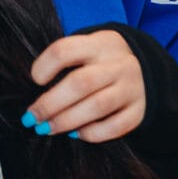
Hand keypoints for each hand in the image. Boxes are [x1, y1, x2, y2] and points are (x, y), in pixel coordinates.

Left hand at [22, 30, 147, 142]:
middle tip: (31, 118)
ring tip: (46, 128)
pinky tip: (76, 133)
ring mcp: (132, 87)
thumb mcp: (87, 50)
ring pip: (98, 106)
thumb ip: (63, 66)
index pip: (66, 50)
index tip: (35, 80)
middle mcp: (118, 64)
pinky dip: (91, 134)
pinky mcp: (138, 110)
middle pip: (81, 83)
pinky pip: (115, 126)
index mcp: (100, 44)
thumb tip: (33, 96)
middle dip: (50, 104)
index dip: (44, 66)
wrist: (145, 70)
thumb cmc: (100, 63)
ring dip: (66, 121)